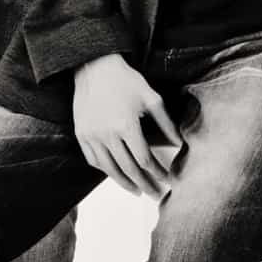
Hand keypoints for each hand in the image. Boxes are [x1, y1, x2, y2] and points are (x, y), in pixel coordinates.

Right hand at [73, 54, 181, 197]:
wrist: (95, 67)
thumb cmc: (125, 80)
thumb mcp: (151, 98)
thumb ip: (166, 123)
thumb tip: (179, 143)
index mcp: (126, 126)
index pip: (144, 159)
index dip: (158, 173)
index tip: (168, 180)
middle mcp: (107, 134)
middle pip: (128, 169)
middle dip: (145, 184)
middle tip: (156, 195)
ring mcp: (91, 136)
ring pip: (109, 169)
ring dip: (125, 183)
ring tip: (137, 191)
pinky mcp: (81, 135)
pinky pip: (93, 160)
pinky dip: (105, 171)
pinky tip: (116, 174)